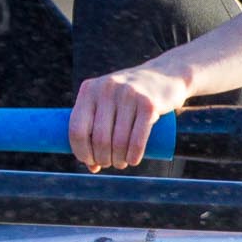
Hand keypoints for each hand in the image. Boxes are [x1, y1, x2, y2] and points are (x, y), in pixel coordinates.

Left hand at [69, 65, 191, 170]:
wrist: (165, 74)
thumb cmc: (129, 96)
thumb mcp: (107, 103)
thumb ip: (95, 129)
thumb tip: (91, 167)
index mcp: (89, 90)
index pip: (76, 129)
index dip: (81, 151)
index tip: (89, 161)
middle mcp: (106, 89)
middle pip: (98, 138)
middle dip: (102, 158)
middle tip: (108, 164)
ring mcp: (128, 95)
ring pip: (118, 140)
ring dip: (118, 160)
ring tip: (121, 164)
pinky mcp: (149, 104)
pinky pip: (137, 138)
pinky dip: (133, 155)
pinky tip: (132, 161)